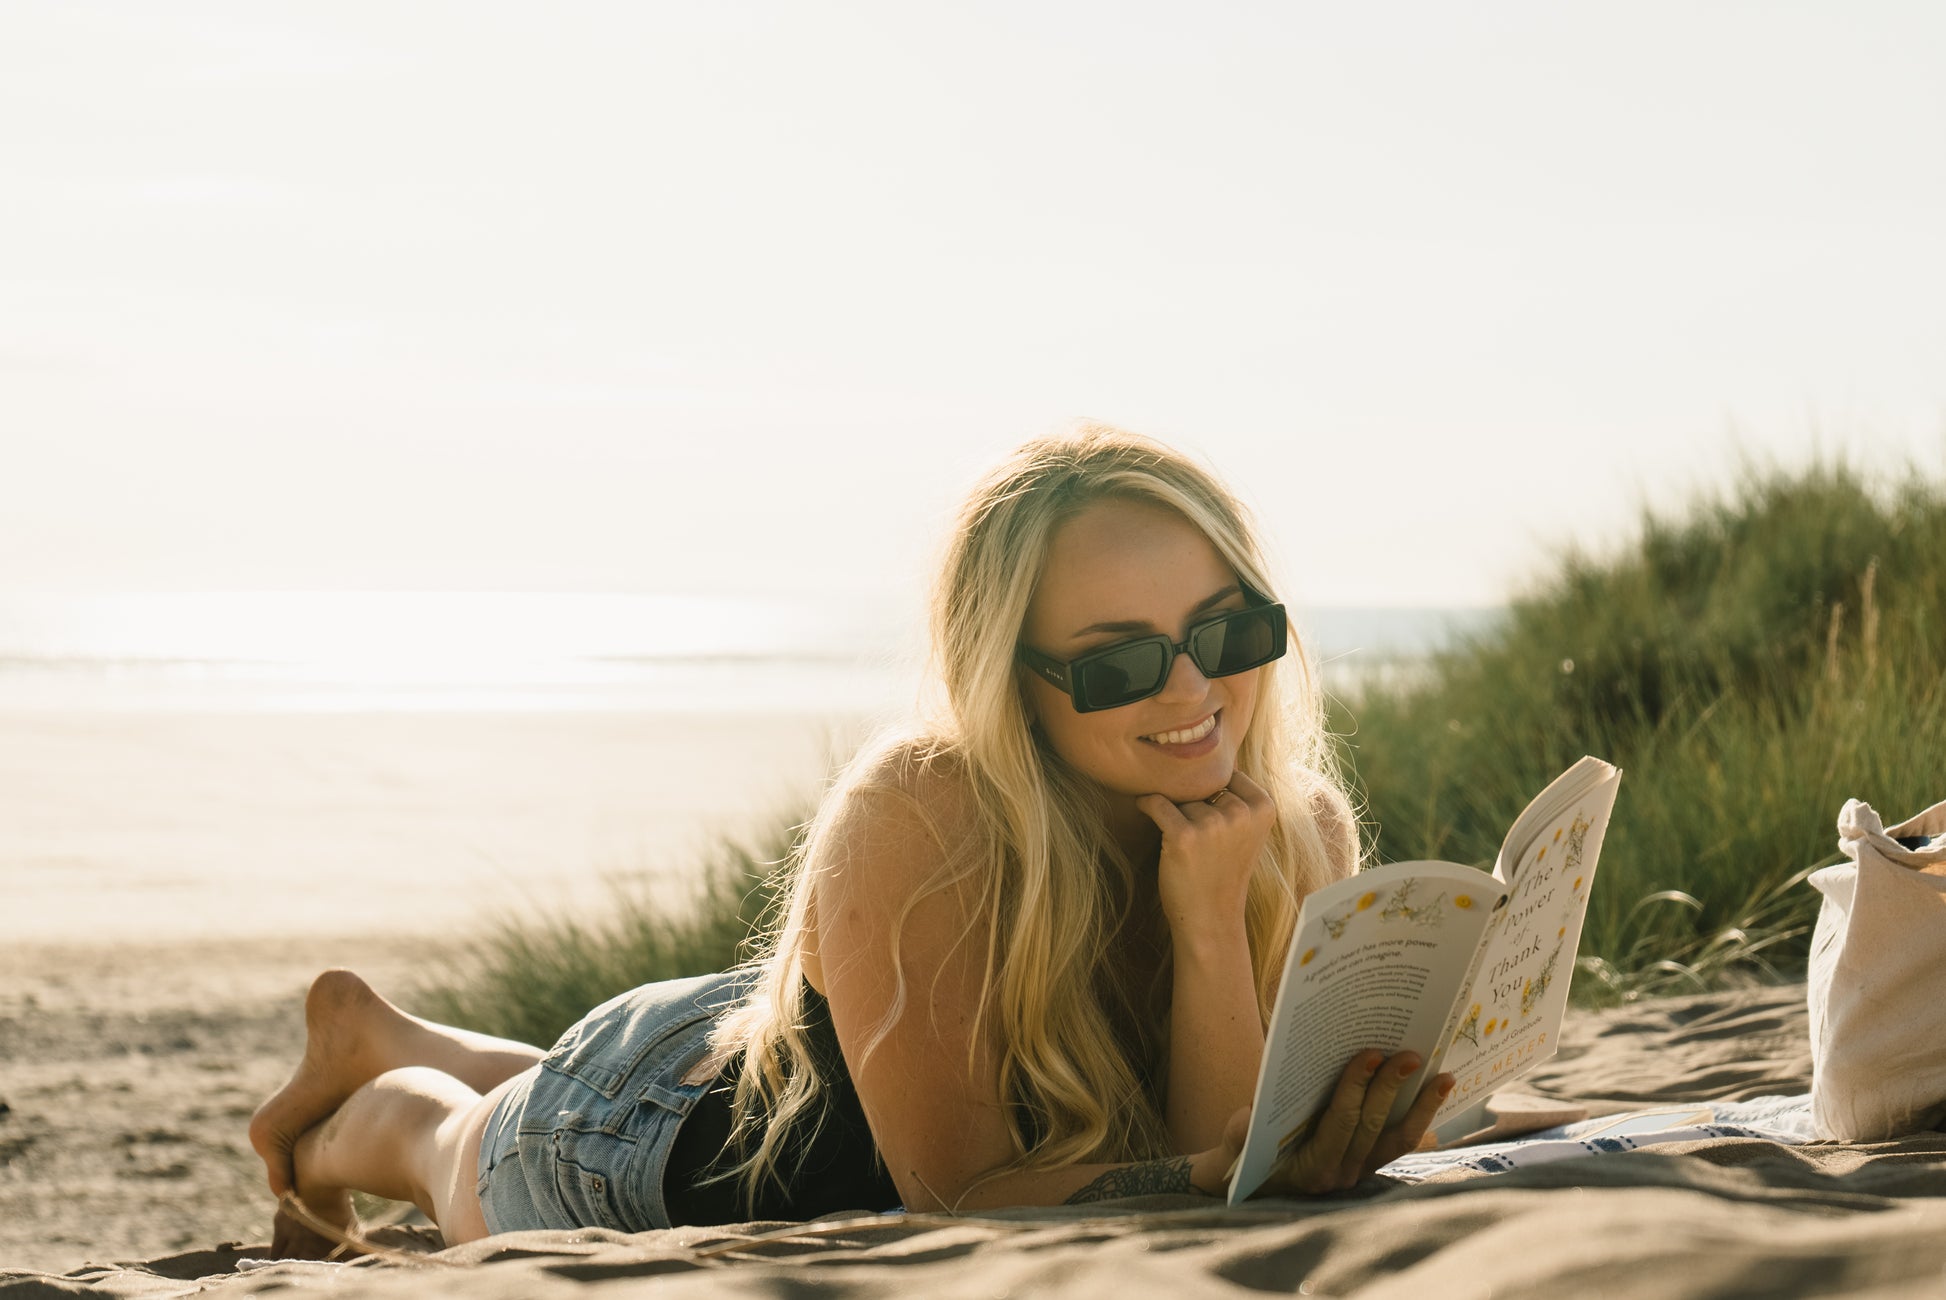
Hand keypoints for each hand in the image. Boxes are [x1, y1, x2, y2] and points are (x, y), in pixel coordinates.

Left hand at [1135, 770, 1275, 950]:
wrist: (1210, 919)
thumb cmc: (1223, 872)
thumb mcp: (1245, 832)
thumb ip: (1237, 798)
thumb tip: (1208, 752)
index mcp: (1264, 808)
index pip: (1229, 775)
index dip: (1215, 795)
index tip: (1214, 820)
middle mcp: (1242, 813)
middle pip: (1204, 786)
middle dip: (1195, 806)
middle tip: (1200, 841)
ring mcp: (1213, 824)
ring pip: (1181, 798)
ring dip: (1176, 815)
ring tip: (1187, 847)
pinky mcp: (1184, 836)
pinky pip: (1156, 803)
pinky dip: (1146, 804)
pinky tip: (1145, 809)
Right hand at [1200, 1051, 1453, 1196]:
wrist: (1255, 1184)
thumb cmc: (1246, 1151)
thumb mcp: (1239, 1137)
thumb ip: (1248, 1125)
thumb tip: (1265, 1098)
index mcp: (1310, 1167)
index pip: (1338, 1123)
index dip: (1355, 1088)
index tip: (1369, 1055)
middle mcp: (1341, 1174)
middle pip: (1373, 1126)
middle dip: (1391, 1088)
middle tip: (1409, 1054)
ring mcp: (1360, 1171)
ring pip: (1398, 1139)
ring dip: (1422, 1107)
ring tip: (1444, 1077)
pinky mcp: (1370, 1164)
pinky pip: (1400, 1143)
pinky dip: (1421, 1118)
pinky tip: (1438, 1094)